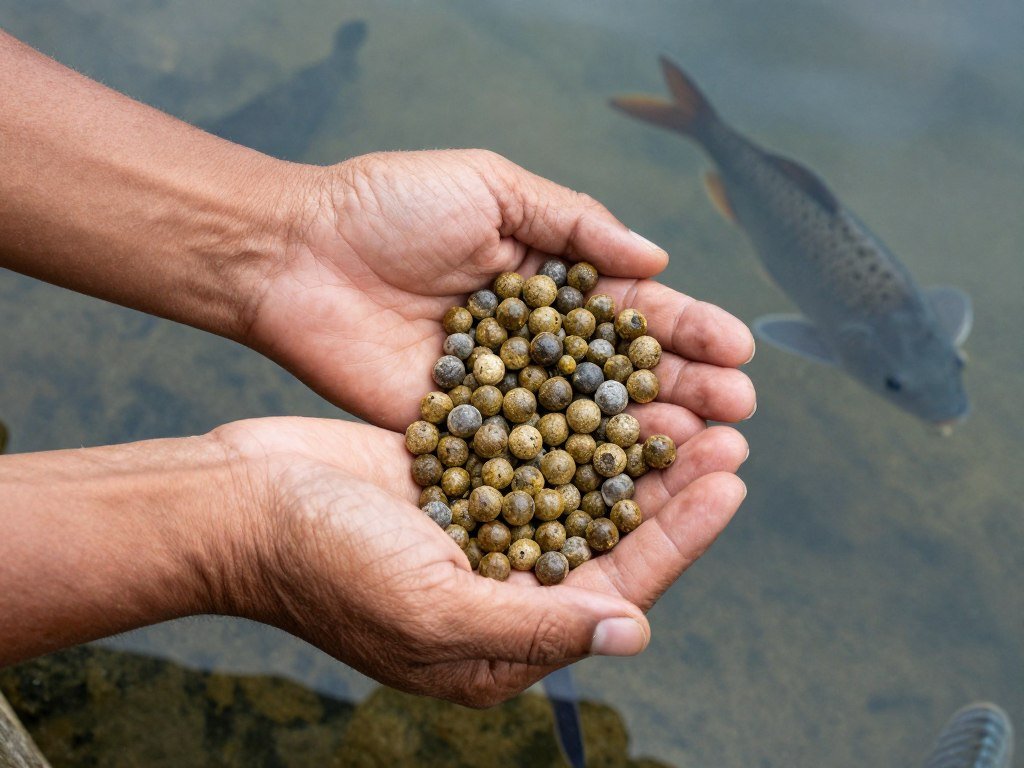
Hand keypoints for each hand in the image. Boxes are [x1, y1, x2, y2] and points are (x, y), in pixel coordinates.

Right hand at [212, 413, 747, 706]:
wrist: (242, 505)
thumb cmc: (324, 566)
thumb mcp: (431, 609)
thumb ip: (533, 627)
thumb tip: (633, 632)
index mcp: (502, 637)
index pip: (616, 588)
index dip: (679, 537)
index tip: (730, 483)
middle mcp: (501, 586)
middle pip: (610, 535)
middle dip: (670, 486)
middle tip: (729, 431)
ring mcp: (481, 528)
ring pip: (580, 488)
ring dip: (631, 449)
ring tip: (687, 405)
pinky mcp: (459, 476)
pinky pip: (536, 451)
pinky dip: (576, 424)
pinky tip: (612, 389)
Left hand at [246, 150, 755, 430]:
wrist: (294, 255)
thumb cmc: (387, 207)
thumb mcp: (489, 186)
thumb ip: (573, 222)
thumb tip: (655, 261)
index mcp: (546, 278)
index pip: (631, 310)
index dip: (686, 329)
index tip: (738, 348)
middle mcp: (533, 341)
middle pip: (621, 372)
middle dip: (684, 388)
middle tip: (740, 411)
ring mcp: (500, 391)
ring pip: (585, 420)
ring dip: (647, 435)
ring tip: (708, 446)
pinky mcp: (460, 431)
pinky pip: (526, 453)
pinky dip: (573, 468)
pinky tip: (625, 482)